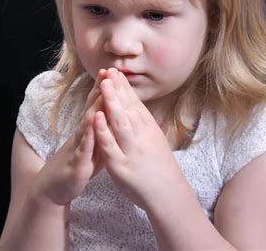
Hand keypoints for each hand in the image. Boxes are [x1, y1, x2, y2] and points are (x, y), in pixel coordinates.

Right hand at [30, 69, 106, 205]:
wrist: (54, 188)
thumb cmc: (77, 165)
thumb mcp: (94, 145)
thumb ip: (103, 131)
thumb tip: (115, 116)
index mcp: (88, 130)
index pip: (97, 105)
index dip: (105, 89)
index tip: (114, 71)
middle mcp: (82, 134)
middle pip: (92, 108)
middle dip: (100, 89)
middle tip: (108, 70)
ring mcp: (78, 146)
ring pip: (87, 124)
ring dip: (95, 106)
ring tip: (103, 90)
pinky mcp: (77, 162)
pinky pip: (84, 148)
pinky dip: (89, 135)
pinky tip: (93, 125)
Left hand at [93, 68, 189, 210]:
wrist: (168, 192)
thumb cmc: (158, 165)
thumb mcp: (153, 138)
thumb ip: (142, 121)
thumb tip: (132, 102)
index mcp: (148, 128)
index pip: (135, 103)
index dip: (124, 87)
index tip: (116, 71)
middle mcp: (141, 136)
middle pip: (128, 108)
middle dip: (117, 89)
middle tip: (108, 72)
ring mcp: (131, 149)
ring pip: (120, 122)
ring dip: (111, 102)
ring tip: (104, 85)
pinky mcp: (120, 165)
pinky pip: (110, 145)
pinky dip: (103, 130)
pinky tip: (97, 117)